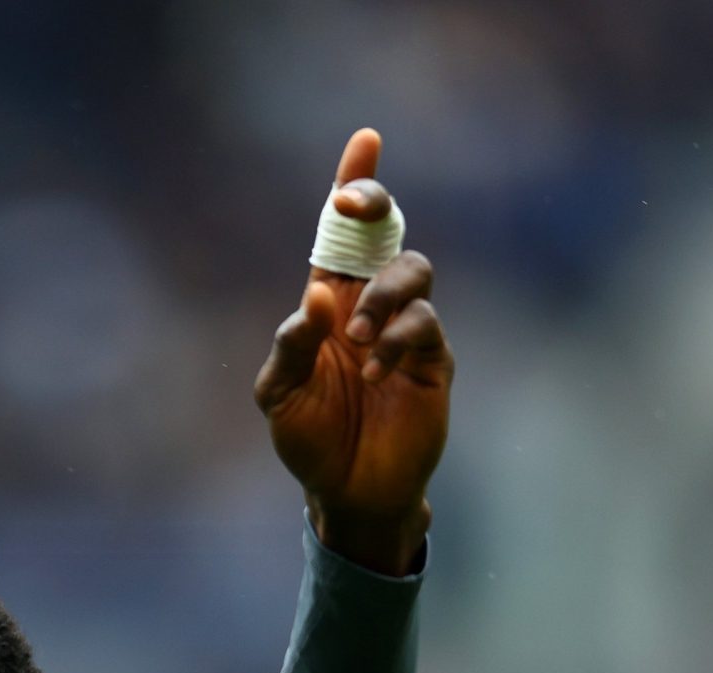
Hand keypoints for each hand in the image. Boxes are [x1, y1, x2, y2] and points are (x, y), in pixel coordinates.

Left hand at [252, 127, 453, 574]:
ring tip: (357, 335)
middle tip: (351, 208)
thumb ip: (291, 346)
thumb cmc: (309, 438)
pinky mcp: (433, 360)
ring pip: (413, 270)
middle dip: (374, 206)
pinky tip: (377, 369)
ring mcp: (405, 329)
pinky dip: (398, 338)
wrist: (347, 492)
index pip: (341, 234)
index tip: (366, 140)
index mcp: (328, 302)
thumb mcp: (278, 395)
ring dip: (382, 292)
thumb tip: (319, 298)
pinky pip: (426, 324)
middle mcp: (370, 305)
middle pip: (386, 232)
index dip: (354, 186)